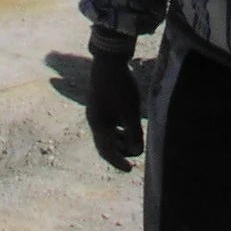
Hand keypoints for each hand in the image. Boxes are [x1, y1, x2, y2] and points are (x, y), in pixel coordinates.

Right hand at [86, 54, 143, 170]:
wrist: (108, 61)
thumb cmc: (120, 87)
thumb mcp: (130, 111)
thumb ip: (133, 132)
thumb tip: (136, 151)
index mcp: (99, 125)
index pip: (107, 151)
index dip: (119, 162)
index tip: (130, 170)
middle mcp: (94, 120)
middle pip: (105, 145)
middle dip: (120, 152)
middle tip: (135, 154)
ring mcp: (96, 112)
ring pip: (107, 134)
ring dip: (120, 141)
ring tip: (134, 141)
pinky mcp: (100, 104)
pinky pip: (108, 125)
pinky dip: (118, 130)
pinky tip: (128, 126)